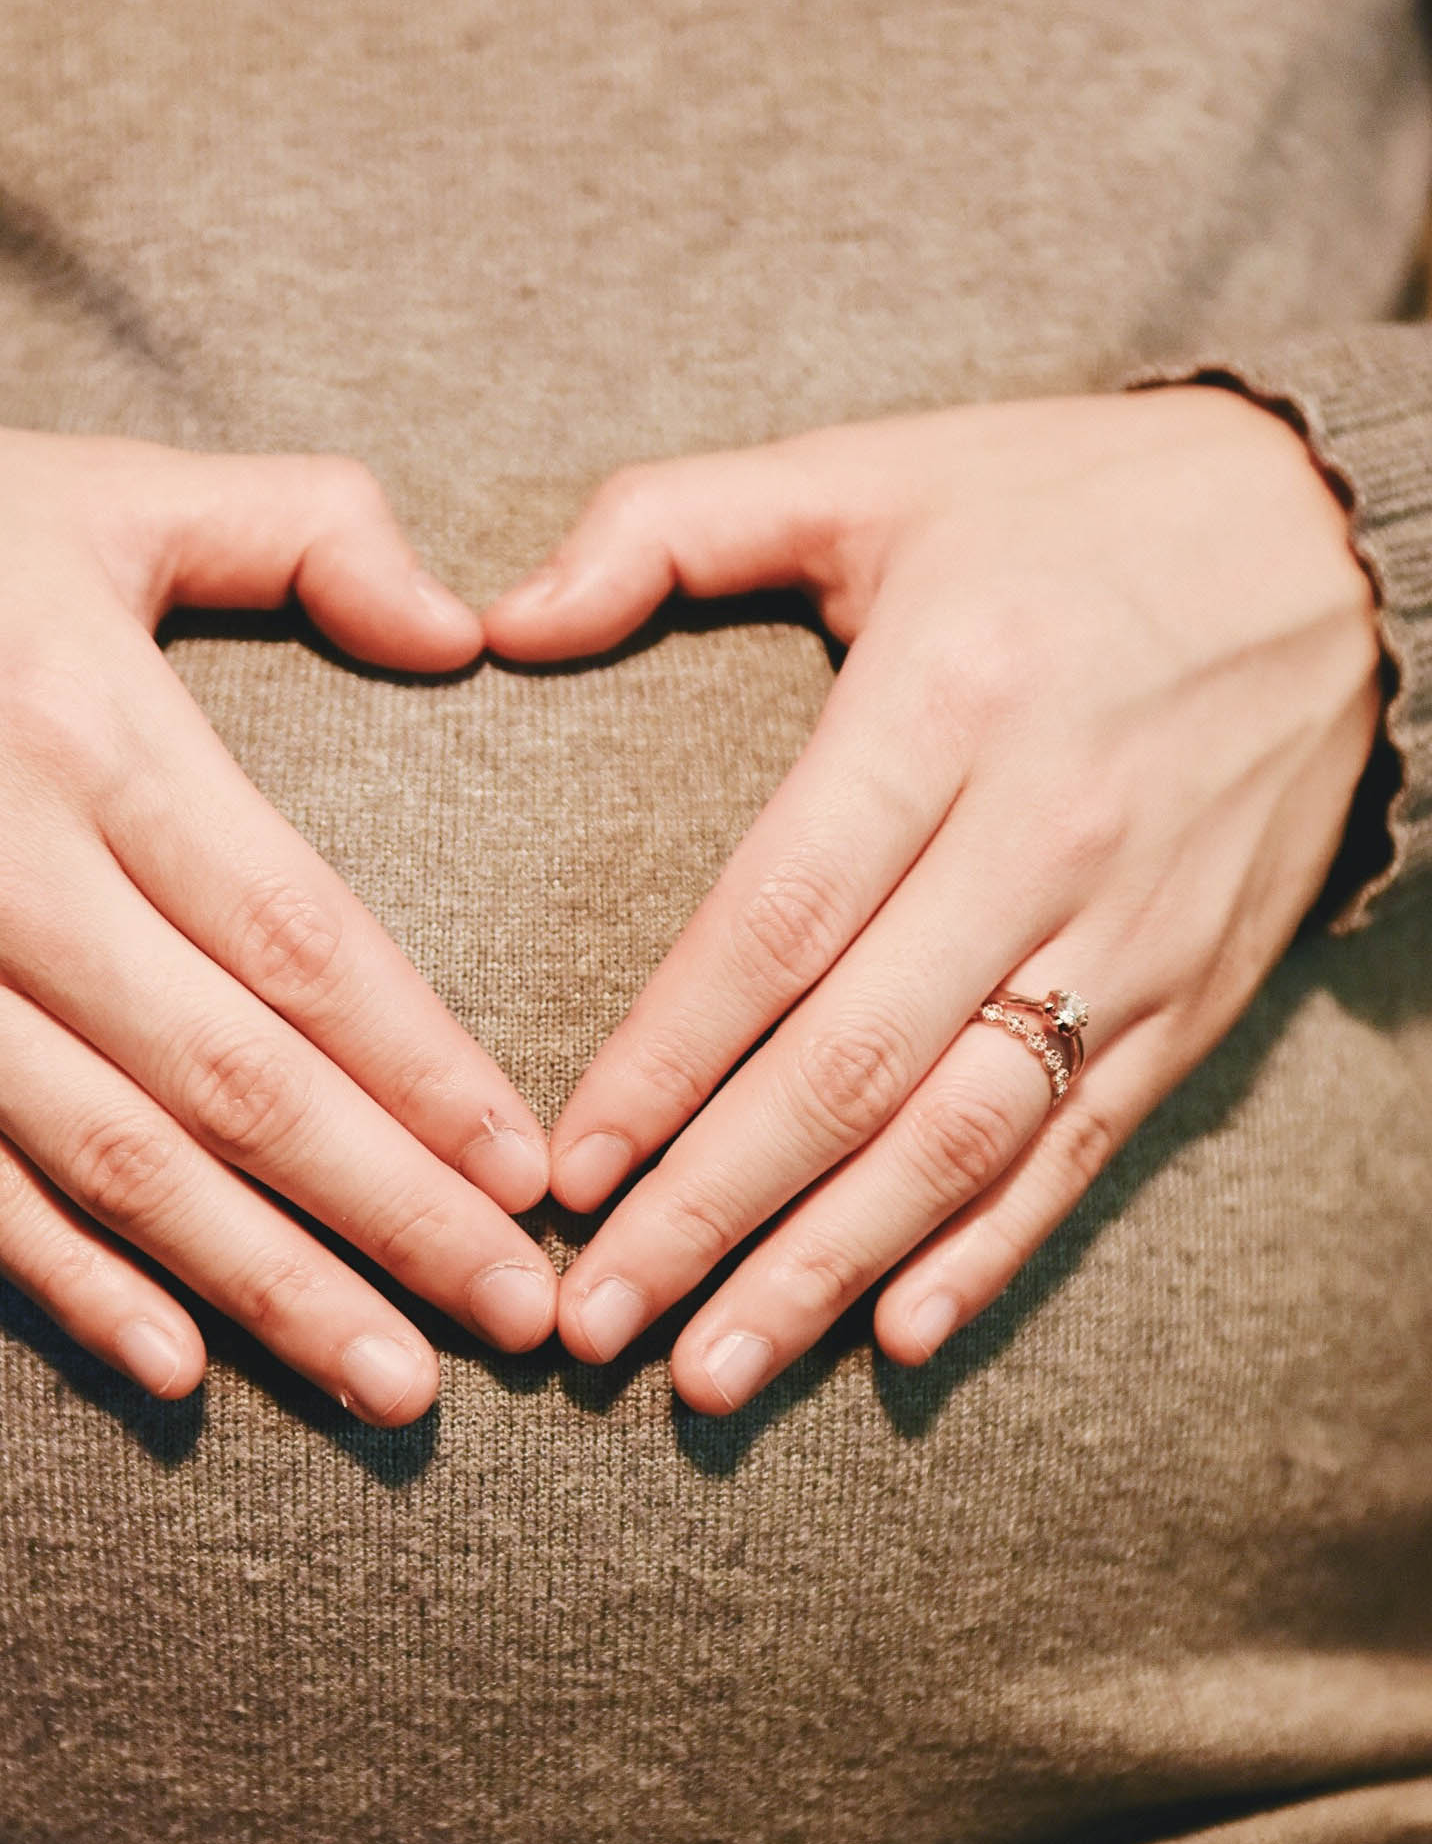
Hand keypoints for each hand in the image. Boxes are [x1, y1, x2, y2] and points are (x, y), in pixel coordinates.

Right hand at [0, 423, 555, 1425]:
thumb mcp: (98, 488)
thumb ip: (303, 524)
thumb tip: (461, 626)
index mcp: (89, 734)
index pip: (299, 941)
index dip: (424, 1071)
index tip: (526, 1171)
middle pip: (235, 1087)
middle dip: (392, 1215)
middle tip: (517, 1320)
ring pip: (119, 1172)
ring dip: (269, 1290)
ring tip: (397, 1384)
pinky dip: (75, 1290)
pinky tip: (182, 1373)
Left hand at [485, 388, 1382, 1411]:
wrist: (1347, 546)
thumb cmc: (1067, 511)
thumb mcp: (870, 472)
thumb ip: (669, 528)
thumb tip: (497, 618)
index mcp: (945, 703)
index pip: (776, 922)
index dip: (664, 1060)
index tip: (564, 1170)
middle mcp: (1044, 835)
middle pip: (852, 1064)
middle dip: (711, 1208)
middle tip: (594, 1320)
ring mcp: (1132, 931)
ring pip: (962, 1137)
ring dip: (828, 1267)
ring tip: (710, 1371)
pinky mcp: (1198, 993)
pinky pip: (1086, 1146)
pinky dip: (992, 1251)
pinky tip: (896, 1337)